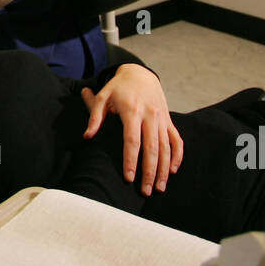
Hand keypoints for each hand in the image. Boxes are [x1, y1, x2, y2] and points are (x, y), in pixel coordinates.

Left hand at [80, 64, 182, 196]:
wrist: (140, 73)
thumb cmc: (118, 87)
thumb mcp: (103, 96)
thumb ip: (95, 116)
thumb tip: (87, 136)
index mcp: (132, 110)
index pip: (132, 140)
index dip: (130, 160)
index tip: (128, 178)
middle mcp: (150, 115)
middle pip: (152, 148)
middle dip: (149, 171)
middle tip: (145, 191)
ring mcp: (161, 118)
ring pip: (166, 147)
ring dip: (163, 169)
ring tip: (159, 188)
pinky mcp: (168, 120)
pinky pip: (176, 140)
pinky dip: (177, 156)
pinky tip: (172, 171)